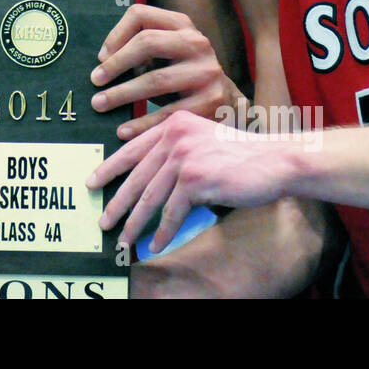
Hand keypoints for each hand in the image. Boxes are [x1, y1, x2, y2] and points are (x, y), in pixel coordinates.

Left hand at [87, 109, 290, 251]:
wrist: (275, 161)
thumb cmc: (240, 156)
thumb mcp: (202, 141)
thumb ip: (175, 149)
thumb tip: (146, 179)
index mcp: (173, 124)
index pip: (132, 148)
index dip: (110, 167)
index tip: (93, 182)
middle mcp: (175, 136)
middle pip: (136, 176)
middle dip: (117, 202)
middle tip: (103, 221)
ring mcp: (184, 157)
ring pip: (150, 197)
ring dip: (135, 223)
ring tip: (124, 240)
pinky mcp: (195, 179)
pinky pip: (171, 212)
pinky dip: (162, 232)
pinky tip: (154, 245)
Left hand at [91, 4, 240, 138]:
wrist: (227, 102)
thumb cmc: (183, 75)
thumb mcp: (168, 52)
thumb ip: (141, 49)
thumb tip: (103, 62)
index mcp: (183, 25)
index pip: (140, 14)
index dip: (115, 34)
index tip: (101, 57)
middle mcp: (197, 43)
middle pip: (147, 42)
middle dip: (116, 64)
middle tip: (95, 81)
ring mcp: (206, 71)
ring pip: (155, 79)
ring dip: (121, 94)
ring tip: (100, 104)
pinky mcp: (210, 100)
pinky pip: (167, 112)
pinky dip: (141, 123)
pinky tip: (123, 130)